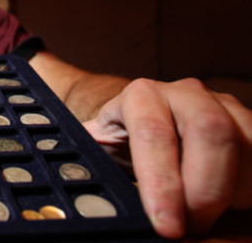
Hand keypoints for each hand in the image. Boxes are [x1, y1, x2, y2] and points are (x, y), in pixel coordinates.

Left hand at [83, 78, 251, 238]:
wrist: (149, 123)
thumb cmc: (123, 144)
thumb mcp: (102, 151)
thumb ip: (94, 165)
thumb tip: (85, 193)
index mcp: (141, 97)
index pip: (153, 134)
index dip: (161, 183)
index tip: (165, 226)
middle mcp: (186, 93)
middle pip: (210, 132)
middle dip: (204, 190)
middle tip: (191, 227)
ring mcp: (225, 105)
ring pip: (246, 144)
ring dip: (232, 193)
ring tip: (205, 215)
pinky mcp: (251, 124)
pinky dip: (250, 188)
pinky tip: (231, 204)